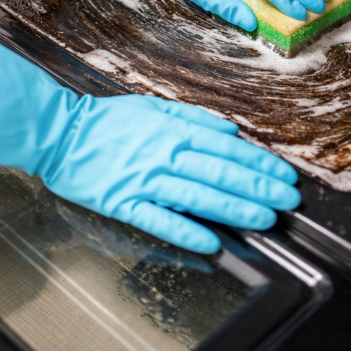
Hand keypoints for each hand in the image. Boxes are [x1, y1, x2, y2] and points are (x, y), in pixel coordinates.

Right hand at [0, 20, 299, 252]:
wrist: (61, 134)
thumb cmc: (108, 120)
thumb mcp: (153, 107)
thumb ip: (194, 118)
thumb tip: (230, 131)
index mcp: (174, 130)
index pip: (227, 149)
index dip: (258, 163)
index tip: (283, 175)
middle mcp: (165, 155)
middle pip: (220, 173)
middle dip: (259, 188)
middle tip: (288, 201)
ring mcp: (145, 180)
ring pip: (198, 196)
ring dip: (235, 209)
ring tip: (265, 219)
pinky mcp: (125, 203)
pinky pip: (160, 220)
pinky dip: (186, 230)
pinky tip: (211, 243)